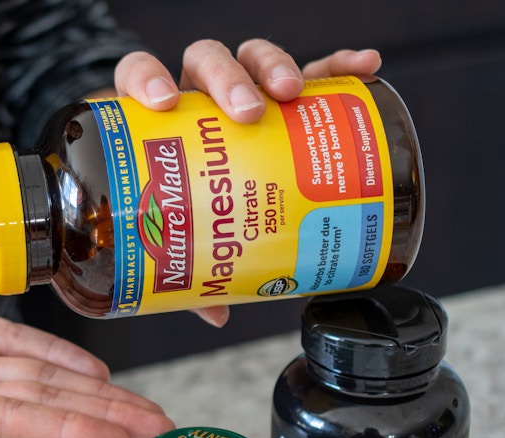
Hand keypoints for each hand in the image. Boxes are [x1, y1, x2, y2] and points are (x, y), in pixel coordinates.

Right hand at [0, 271, 173, 437]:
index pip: (20, 423)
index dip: (74, 430)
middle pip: (48, 402)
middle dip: (106, 415)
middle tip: (162, 427)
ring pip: (42, 373)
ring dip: (94, 387)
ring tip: (142, 402)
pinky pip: (14, 336)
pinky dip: (55, 350)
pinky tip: (92, 367)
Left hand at [112, 40, 382, 326]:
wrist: (172, 190)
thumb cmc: (177, 203)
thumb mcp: (174, 229)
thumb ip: (185, 264)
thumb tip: (215, 311)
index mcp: (156, 120)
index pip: (141, 76)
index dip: (149, 79)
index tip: (163, 102)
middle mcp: (195, 98)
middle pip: (206, 62)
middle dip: (227, 79)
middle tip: (246, 112)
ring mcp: (240, 94)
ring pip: (253, 59)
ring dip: (274, 67)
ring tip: (292, 93)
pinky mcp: (281, 98)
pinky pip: (313, 72)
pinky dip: (337, 69)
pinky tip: (363, 69)